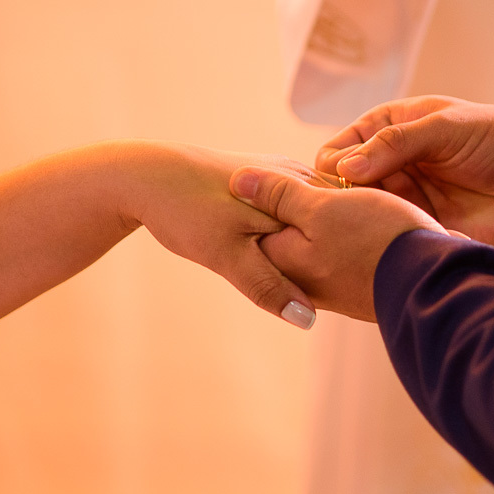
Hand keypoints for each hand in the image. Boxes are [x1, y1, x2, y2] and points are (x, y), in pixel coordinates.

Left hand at [123, 143, 336, 329]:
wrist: (145, 175)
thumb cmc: (185, 210)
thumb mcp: (226, 255)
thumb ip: (268, 286)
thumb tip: (307, 320)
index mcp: (298, 188)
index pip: (345, 226)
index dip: (348, 260)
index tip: (345, 285)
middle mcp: (297, 174)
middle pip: (333, 222)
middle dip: (335, 251)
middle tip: (332, 283)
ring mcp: (284, 173)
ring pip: (314, 216)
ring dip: (318, 240)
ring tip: (317, 270)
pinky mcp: (268, 177)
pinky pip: (297, 209)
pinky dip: (299, 230)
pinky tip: (290, 250)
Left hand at [230, 167, 447, 321]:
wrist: (437, 280)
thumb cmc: (376, 240)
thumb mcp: (321, 207)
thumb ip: (278, 195)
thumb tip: (237, 182)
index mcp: (284, 261)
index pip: (255, 221)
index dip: (267, 190)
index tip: (280, 171)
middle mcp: (304, 280)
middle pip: (287, 231)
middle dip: (296, 203)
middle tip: (316, 180)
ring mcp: (335, 286)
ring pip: (319, 239)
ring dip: (329, 216)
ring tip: (348, 193)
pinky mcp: (363, 282)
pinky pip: (346, 249)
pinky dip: (352, 230)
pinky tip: (370, 215)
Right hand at [316, 96, 493, 246]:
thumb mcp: (446, 127)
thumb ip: (395, 144)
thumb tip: (343, 169)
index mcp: (389, 128)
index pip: (340, 148)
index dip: (332, 165)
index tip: (336, 182)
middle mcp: (390, 164)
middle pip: (343, 186)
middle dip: (339, 200)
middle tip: (344, 213)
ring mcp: (403, 197)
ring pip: (362, 214)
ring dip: (360, 222)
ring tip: (364, 230)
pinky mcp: (419, 227)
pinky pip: (390, 236)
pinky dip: (383, 240)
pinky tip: (383, 244)